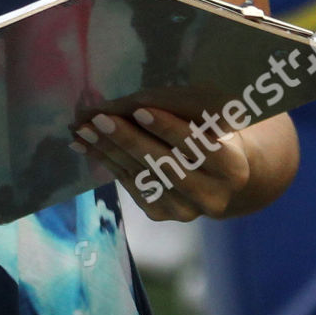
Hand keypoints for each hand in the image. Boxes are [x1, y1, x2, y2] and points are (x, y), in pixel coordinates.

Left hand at [69, 106, 251, 221]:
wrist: (224, 182)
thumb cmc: (216, 136)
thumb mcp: (214, 124)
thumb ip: (186, 115)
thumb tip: (133, 100)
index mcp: (231, 168)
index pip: (197, 147)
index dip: (168, 129)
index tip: (140, 109)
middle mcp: (211, 197)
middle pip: (164, 166)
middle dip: (129, 140)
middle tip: (101, 119)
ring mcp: (184, 211)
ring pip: (141, 176)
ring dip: (108, 151)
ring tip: (84, 129)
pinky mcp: (161, 214)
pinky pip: (129, 184)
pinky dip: (106, 161)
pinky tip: (85, 145)